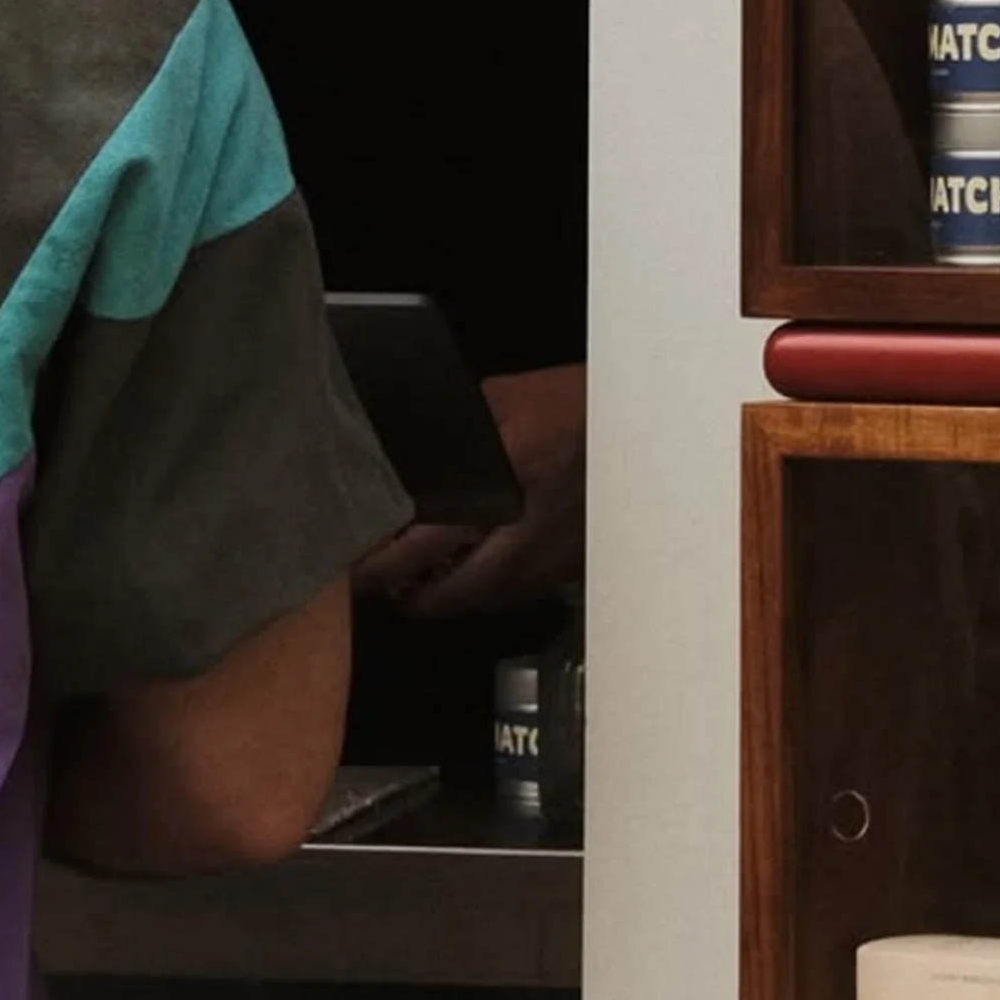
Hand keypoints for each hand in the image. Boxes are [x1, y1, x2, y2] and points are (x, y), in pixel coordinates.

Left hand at [359, 362, 585, 621]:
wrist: (642, 419)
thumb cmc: (572, 401)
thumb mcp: (505, 398)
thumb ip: (461, 424)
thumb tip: (417, 443)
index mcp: (503, 486)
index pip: (428, 542)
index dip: (384, 565)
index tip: (356, 570)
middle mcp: (527, 531)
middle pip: (458, 591)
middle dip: (416, 601)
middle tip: (387, 594)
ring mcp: (555, 554)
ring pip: (492, 599)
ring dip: (454, 600)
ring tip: (423, 590)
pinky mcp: (575, 561)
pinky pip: (523, 590)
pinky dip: (493, 591)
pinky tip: (480, 576)